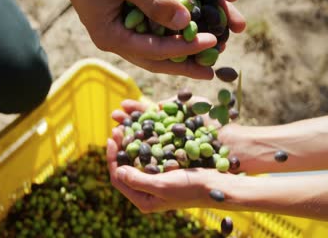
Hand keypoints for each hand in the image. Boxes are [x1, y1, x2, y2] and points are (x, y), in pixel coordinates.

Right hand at [52, 0, 245, 79]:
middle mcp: (115, 41)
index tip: (211, 42)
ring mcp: (118, 35)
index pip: (154, 50)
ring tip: (202, 62)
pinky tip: (184, 42)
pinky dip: (168, 41)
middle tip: (210, 72)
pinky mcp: (122, 24)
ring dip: (178, 58)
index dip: (184, 48)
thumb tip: (185, 21)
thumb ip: (153, 1)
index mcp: (111, 37)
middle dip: (183, 67)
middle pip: (154, 61)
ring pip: (152, 53)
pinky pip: (149, 38)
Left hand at [107, 99, 236, 212]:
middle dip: (119, 148)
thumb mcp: (161, 185)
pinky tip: (142, 131)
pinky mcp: (165, 172)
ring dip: (129, 144)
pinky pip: (149, 157)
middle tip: (117, 128)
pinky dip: (143, 144)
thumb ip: (137, 180)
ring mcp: (156, 182)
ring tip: (126, 127)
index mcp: (143, 200)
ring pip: (135, 161)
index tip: (112, 137)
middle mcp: (147, 192)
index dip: (112, 157)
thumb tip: (117, 171)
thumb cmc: (190, 187)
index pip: (118, 178)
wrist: (216, 185)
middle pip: (124, 168)